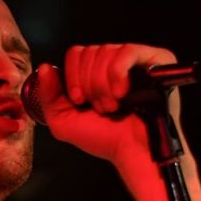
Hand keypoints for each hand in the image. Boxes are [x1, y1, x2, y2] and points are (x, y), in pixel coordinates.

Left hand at [35, 43, 180, 172]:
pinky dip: (117, 74)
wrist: (131, 149)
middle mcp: (114, 63)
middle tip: (100, 108)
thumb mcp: (63, 122)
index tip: (78, 100)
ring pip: (106, 51)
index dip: (72, 76)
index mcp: (94, 73)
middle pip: (89, 51)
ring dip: (104, 86)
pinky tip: (122, 93)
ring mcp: (135, 60)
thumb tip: (45, 67)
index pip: (76, 53)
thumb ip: (48, 95)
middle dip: (89, 85)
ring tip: (113, 106)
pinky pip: (126, 51)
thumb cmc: (103, 138)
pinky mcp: (155, 59)